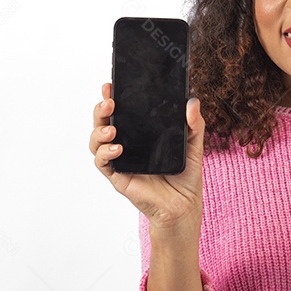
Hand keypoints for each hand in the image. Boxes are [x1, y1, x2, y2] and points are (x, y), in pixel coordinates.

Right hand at [89, 82, 204, 228]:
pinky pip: (103, 163)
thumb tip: (193, 101)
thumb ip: (194, 123)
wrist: (184, 205)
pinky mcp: (118, 176)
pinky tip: (117, 149)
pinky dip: (105, 153)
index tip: (111, 85)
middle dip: (100, 109)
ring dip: (99, 131)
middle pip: (103, 122)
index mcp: (140, 132)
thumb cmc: (185, 175)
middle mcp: (126, 143)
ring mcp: (120, 160)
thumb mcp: (193, 144)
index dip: (112, 97)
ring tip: (112, 128)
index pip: (122, 111)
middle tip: (109, 101)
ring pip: (96, 141)